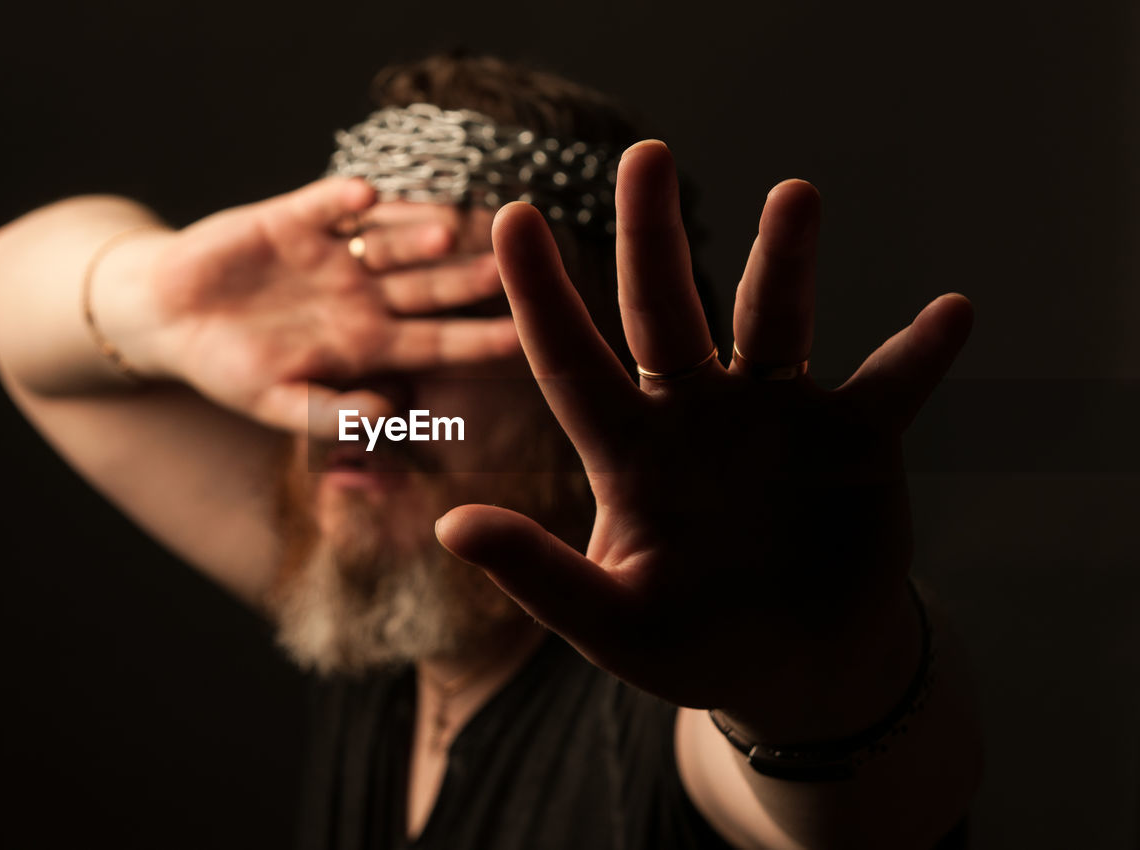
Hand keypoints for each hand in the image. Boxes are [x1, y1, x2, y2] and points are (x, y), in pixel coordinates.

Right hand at [140, 178, 518, 430]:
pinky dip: (342, 200)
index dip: (477, 341)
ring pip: (389, 240)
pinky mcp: (294, 219)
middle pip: (428, 285)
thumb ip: (332, 414)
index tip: (521, 338)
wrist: (170, 318)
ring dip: (416, 235)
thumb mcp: (278, 403)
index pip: (436, 342)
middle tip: (509, 269)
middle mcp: (362, 293)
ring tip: (449, 229)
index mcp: (367, 341)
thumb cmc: (230, 368)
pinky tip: (364, 196)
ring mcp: (333, 254)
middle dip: (467, 278)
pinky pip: (324, 205)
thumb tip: (389, 413)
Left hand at [436, 142, 971, 727]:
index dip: (541, 294)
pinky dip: (919, 353)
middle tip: (643, 155)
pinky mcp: (855, 437)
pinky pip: (891, 383)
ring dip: (785, 262)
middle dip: (651, 236)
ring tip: (794, 197)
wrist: (798, 667)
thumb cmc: (694, 644)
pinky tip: (950, 316)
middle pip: (664, 309)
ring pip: (775, 321)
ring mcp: (777, 416)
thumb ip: (540, 577)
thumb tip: (453, 527)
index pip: (572, 361)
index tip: (512, 217)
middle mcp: (696, 412)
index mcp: (629, 450)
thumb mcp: (611, 621)